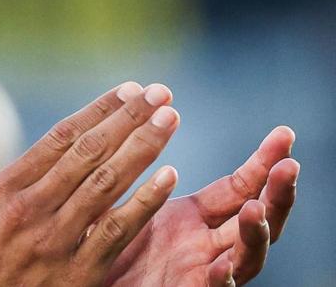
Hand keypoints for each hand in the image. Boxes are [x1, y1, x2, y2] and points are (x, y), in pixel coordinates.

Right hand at [0, 82, 180, 286]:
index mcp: (1, 195)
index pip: (59, 139)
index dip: (97, 111)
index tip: (126, 90)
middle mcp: (33, 211)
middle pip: (91, 153)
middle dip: (130, 119)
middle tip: (161, 93)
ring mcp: (59, 243)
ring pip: (109, 184)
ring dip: (144, 148)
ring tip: (171, 119)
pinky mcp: (80, 275)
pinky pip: (118, 232)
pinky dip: (146, 203)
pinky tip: (170, 178)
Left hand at [105, 126, 298, 285]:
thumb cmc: (104, 247)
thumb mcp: (120, 200)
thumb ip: (131, 172)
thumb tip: (136, 122)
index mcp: (192, 217)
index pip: (239, 187)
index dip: (262, 162)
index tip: (284, 133)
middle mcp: (205, 244)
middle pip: (256, 218)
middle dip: (277, 193)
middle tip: (289, 166)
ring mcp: (200, 270)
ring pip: (246, 255)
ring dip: (255, 233)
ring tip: (257, 208)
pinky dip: (222, 277)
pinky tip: (223, 266)